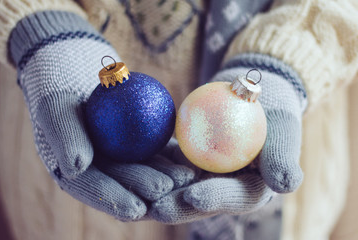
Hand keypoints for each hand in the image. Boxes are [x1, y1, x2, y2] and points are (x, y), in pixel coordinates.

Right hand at [9, 11, 193, 220]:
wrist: (73, 62)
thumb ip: (63, 134)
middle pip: (121, 180)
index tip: (135, 209)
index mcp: (71, 166)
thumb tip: (76, 168)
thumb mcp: (54, 103)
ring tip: (185, 177)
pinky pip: (155, 146)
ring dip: (164, 174)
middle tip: (166, 190)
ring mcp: (118, 151)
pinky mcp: (137, 137)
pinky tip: (190, 154)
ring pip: (143, 166)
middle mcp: (96, 163)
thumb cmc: (58, 81)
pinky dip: (171, 151)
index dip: (114, 199)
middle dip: (144, 189)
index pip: (92, 187)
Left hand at [149, 53, 306, 223]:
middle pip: (201, 200)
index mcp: (252, 189)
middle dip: (177, 206)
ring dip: (156, 191)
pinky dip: (150, 165)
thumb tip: (285, 184)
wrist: (253, 94)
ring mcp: (202, 176)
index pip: (235, 198)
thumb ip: (283, 157)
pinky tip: (130, 165)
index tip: (193, 196)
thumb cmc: (274, 109)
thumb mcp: (283, 127)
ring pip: (177, 187)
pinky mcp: (186, 162)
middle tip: (154, 207)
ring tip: (133, 193)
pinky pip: (166, 165)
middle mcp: (224, 188)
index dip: (215, 198)